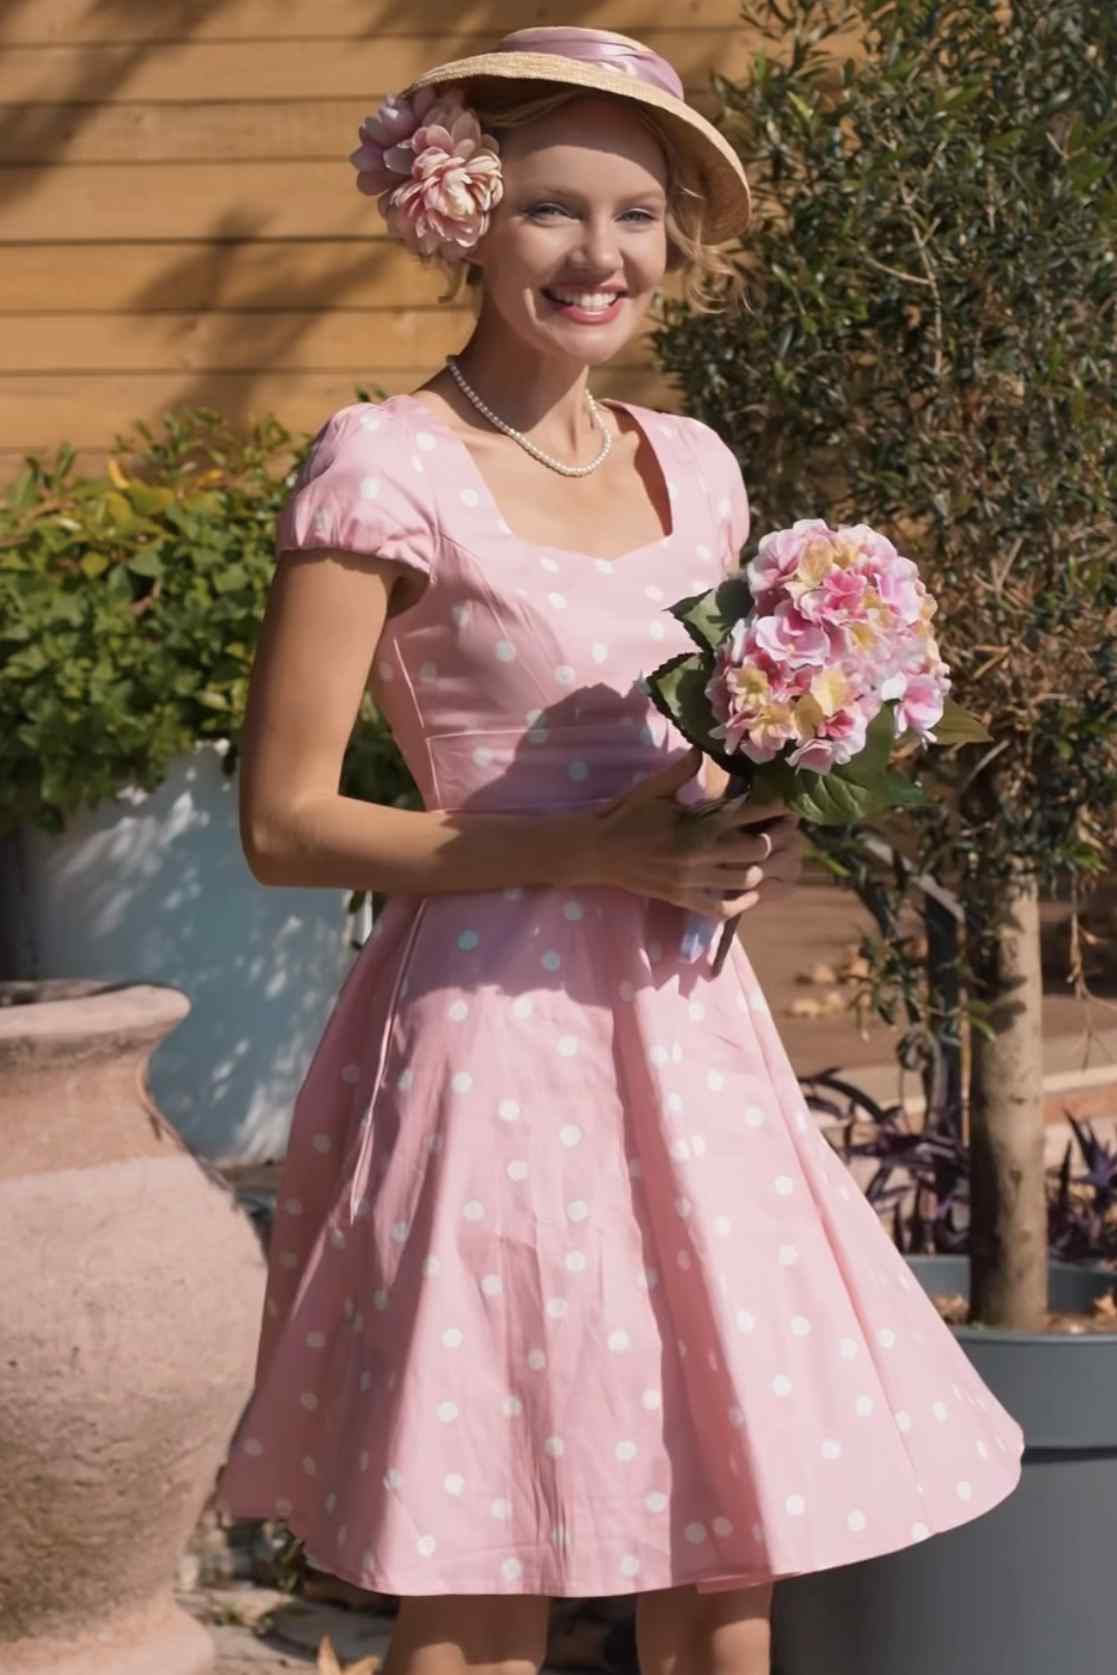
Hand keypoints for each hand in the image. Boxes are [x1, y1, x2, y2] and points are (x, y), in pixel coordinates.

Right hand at [580, 744, 801, 919]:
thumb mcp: (655, 788)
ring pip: (745, 880)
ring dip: (763, 869)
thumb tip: (703, 748)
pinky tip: (749, 893)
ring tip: (774, 860)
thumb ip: (683, 770)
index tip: (790, 806)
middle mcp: (700, 854)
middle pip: (757, 850)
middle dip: (777, 840)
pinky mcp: (682, 899)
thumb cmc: (626, 815)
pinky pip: (720, 908)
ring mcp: (692, 880)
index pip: (749, 815)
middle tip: (787, 833)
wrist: (596, 850)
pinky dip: (740, 903)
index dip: (775, 810)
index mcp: (697, 823)